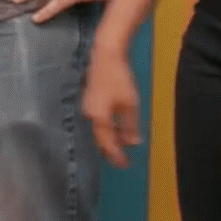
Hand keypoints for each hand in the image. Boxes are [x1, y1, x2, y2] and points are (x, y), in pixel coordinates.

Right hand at [82, 49, 141, 167]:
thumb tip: (133, 142)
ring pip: (99, 129)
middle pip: (100, 139)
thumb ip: (130, 126)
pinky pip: (97, 120)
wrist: (105, 55)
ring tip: (121, 144)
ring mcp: (87, 107)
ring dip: (110, 138)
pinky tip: (115, 127)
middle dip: (111, 149)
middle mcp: (89, 115)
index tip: (123, 164)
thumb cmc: (117, 78)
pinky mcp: (89, 100)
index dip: (115, 155)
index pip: (107, 144)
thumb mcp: (129, 104)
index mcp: (98, 118)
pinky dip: (106, 127)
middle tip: (121, 159)